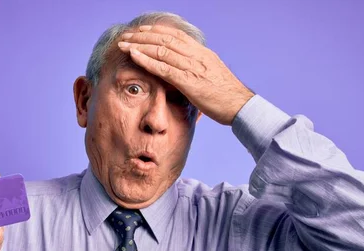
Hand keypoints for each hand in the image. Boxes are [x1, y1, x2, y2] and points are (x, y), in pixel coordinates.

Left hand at [117, 24, 254, 125]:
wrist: (239, 105)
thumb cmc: (226, 96)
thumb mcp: (210, 76)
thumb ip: (197, 69)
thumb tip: (184, 69)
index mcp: (202, 53)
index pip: (176, 36)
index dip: (156, 32)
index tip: (142, 30)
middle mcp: (196, 55)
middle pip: (165, 39)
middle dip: (143, 36)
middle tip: (126, 35)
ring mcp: (193, 67)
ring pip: (162, 50)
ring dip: (140, 45)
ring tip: (124, 44)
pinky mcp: (189, 81)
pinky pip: (164, 68)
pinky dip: (147, 60)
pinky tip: (134, 56)